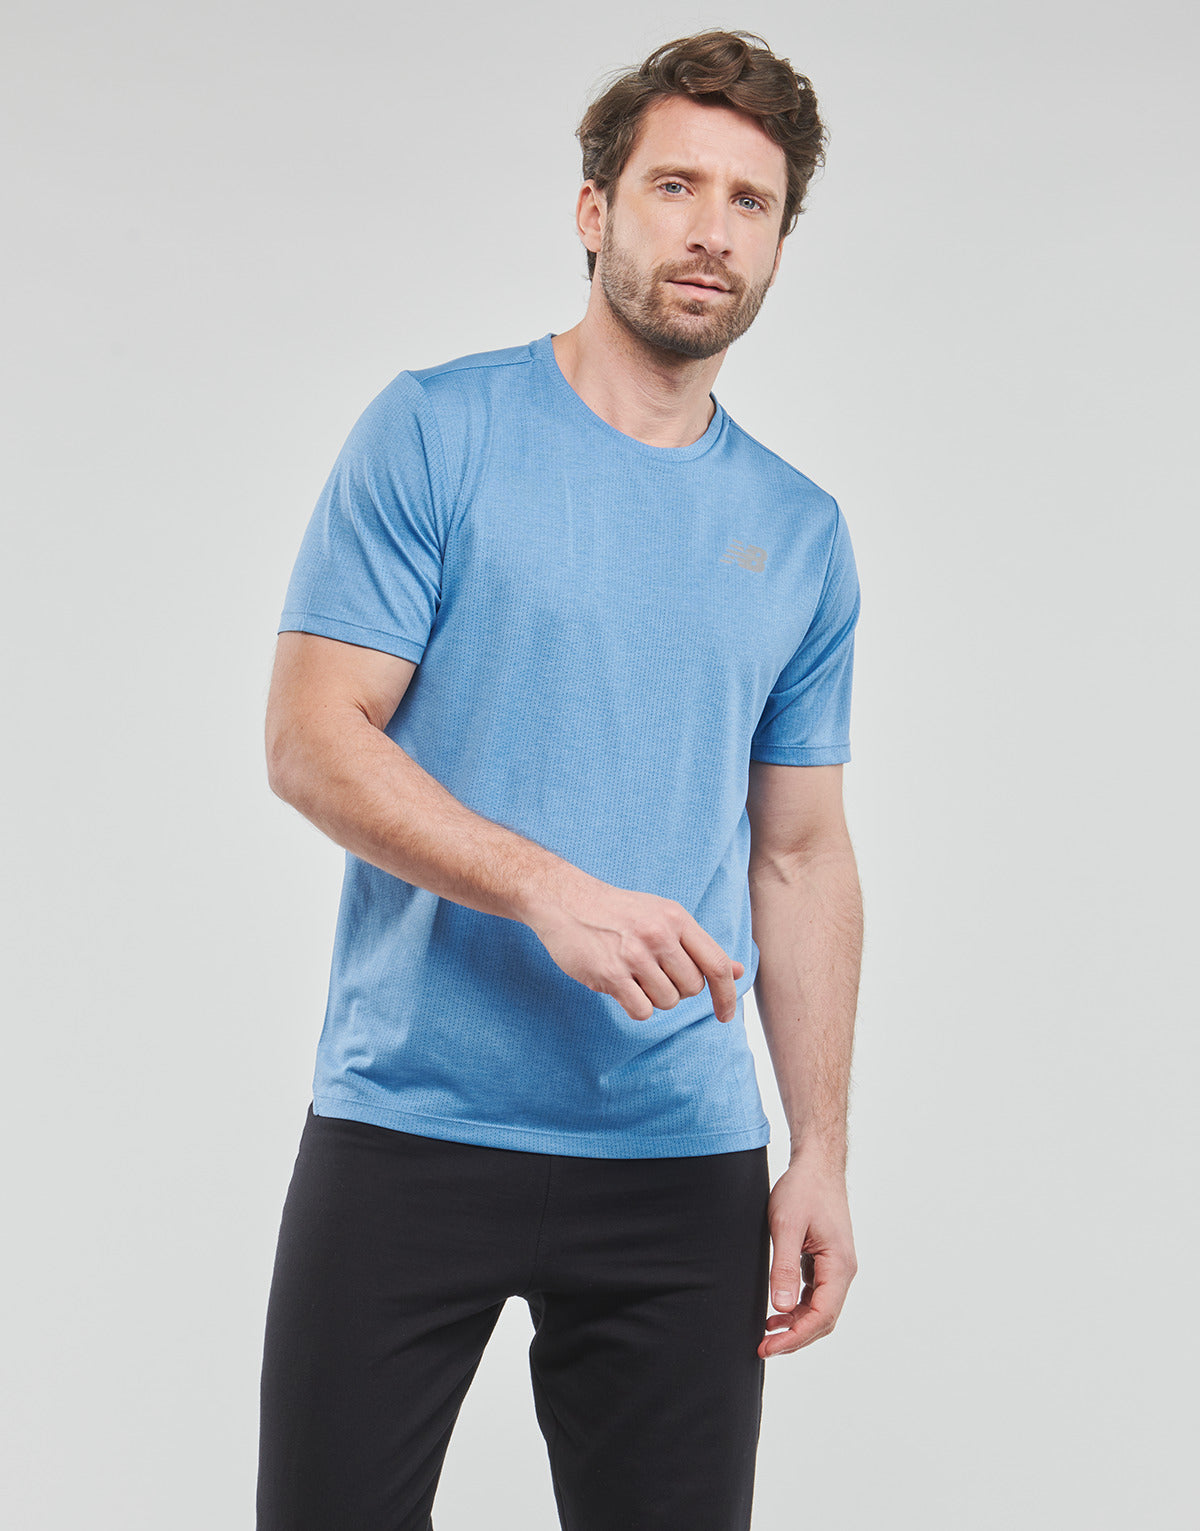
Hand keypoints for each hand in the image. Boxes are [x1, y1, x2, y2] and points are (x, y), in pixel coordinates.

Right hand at [528, 876, 744, 1022]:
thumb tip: (738, 972)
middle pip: (692, 988)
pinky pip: (642, 1010)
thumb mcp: (663, 917)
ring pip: (668, 1002)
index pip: (716, 964)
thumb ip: (699, 946)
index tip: (725, 1015)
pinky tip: (621, 987)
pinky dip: (635, 1006)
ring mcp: (634, 954)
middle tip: (654, 974)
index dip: (727, 995)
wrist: (565, 899)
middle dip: (678, 990)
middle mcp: (658, 934)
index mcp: (676, 918)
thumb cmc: (618, 912)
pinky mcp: (610, 973)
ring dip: (654, 998)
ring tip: (634, 976)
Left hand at [759, 1155, 856, 1357]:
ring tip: (766, 1333)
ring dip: (795, 1324)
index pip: (821, 1316)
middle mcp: (842, 1270)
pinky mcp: (825, 1259)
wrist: (816, 1164)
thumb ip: (784, 1267)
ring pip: (819, 1308)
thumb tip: (779, 1307)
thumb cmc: (803, 1189)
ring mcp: (835, 1266)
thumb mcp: (786, 1226)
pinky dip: (797, 1307)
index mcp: (839, 1265)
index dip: (795, 1337)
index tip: (768, 1347)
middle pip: (823, 1319)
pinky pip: (815, 1293)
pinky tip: (776, 1309)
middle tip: (763, 1348)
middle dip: (795, 1337)